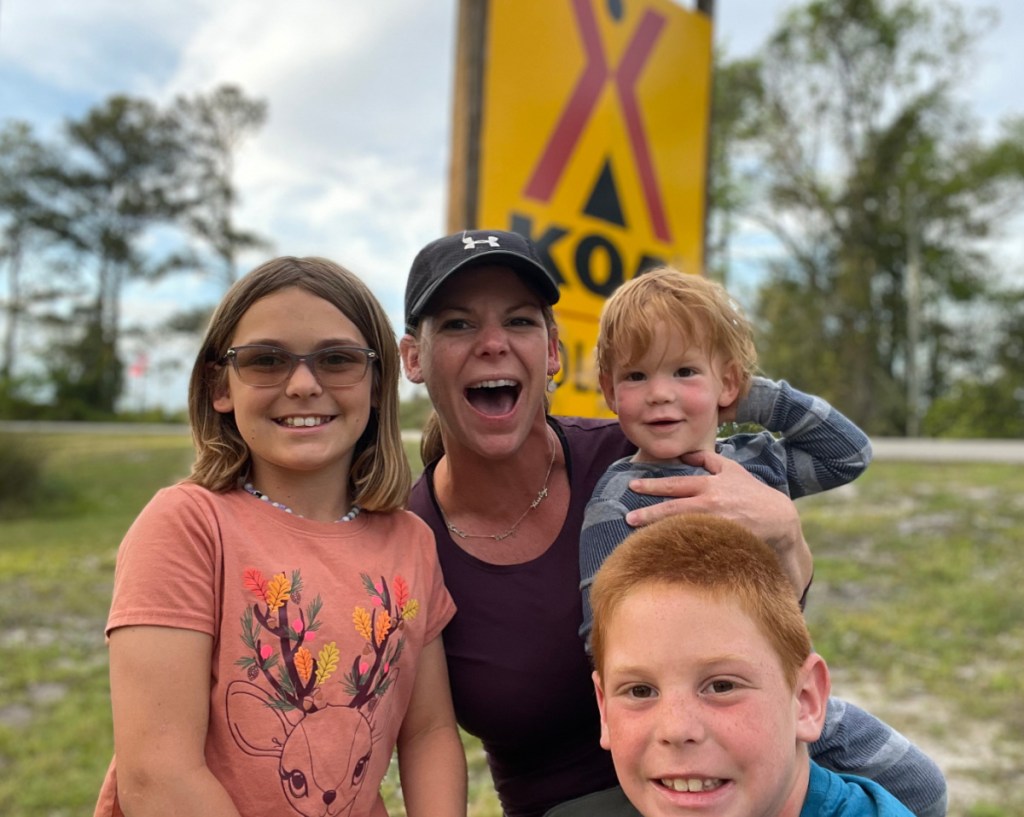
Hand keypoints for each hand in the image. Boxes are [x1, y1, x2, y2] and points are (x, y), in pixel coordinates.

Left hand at [625, 449, 811, 595]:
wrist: (778, 520)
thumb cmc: (752, 493)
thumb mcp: (732, 469)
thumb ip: (708, 459)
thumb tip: (686, 453)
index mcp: (709, 486)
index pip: (675, 485)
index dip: (653, 485)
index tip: (632, 486)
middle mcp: (710, 505)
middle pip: (673, 509)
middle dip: (648, 513)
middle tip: (628, 518)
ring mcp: (716, 526)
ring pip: (682, 529)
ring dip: (659, 532)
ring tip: (638, 536)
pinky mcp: (722, 543)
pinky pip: (696, 546)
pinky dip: (680, 547)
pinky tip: (663, 552)